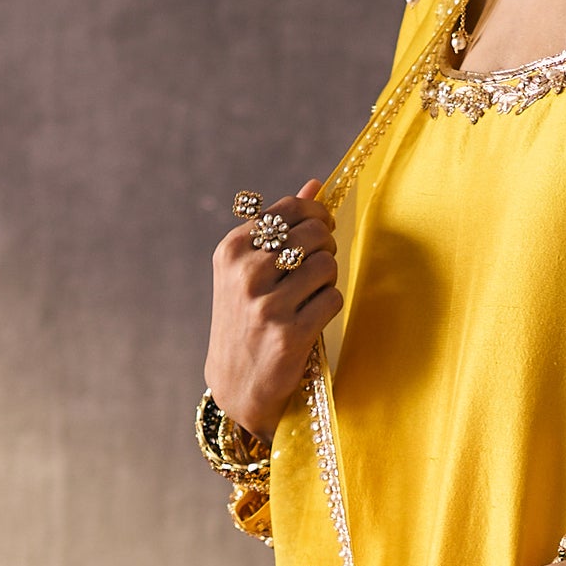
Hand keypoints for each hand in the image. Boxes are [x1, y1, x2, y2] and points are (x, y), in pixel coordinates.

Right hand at [206, 182, 341, 436]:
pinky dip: (329, 305)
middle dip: (325, 247)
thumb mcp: (249, 269)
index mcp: (232, 250)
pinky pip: (333, 298)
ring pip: (326, 265)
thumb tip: (315, 184)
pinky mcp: (290, 334)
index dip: (316, 214)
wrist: (236, 382)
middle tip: (318, 266)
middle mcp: (245, 274)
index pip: (289, 209)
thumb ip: (281, 226)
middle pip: (313, 234)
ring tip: (312, 293)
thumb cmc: (247, 317)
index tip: (322, 228)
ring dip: (328, 278)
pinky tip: (313, 317)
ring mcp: (266, 305)